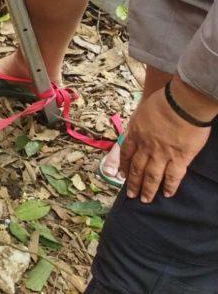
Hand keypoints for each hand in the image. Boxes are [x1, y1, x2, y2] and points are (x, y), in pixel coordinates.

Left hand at [119, 81, 213, 202]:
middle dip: (132, 182)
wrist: (180, 104)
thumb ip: (138, 124)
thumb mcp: (141, 112)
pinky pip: (173, 176)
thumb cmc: (162, 102)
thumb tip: (135, 132)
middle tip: (130, 194)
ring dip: (147, 189)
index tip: (121, 175)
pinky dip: (169, 186)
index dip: (124, 165)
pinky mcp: (179, 158)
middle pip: (137, 168)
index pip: (126, 153)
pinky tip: (166, 194)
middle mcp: (146, 147)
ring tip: (144, 199)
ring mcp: (162, 154)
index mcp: (135, 134)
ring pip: (152, 175)